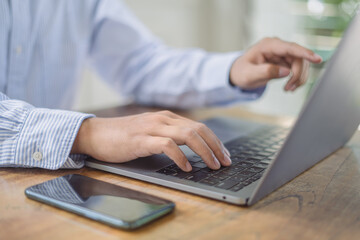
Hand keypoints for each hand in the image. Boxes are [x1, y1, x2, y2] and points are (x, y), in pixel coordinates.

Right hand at [71, 111, 230, 171]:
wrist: (97, 134)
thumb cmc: (124, 136)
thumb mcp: (152, 132)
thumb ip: (170, 136)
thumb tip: (192, 149)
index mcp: (167, 118)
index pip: (199, 127)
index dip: (215, 141)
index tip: (224, 154)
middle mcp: (163, 119)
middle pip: (199, 129)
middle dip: (216, 146)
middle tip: (225, 162)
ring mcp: (152, 128)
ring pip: (188, 135)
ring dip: (205, 151)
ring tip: (213, 165)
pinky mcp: (141, 139)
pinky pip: (167, 145)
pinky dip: (180, 156)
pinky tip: (187, 167)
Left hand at [230, 37, 321, 90]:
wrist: (239, 74)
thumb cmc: (241, 72)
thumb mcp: (249, 74)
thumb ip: (266, 72)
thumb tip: (286, 71)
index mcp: (268, 45)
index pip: (290, 47)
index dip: (304, 53)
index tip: (317, 59)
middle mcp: (278, 47)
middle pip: (298, 58)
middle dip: (297, 74)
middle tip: (288, 89)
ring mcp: (283, 53)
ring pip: (301, 64)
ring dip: (299, 78)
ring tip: (288, 89)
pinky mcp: (286, 61)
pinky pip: (298, 69)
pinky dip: (297, 79)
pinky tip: (290, 87)